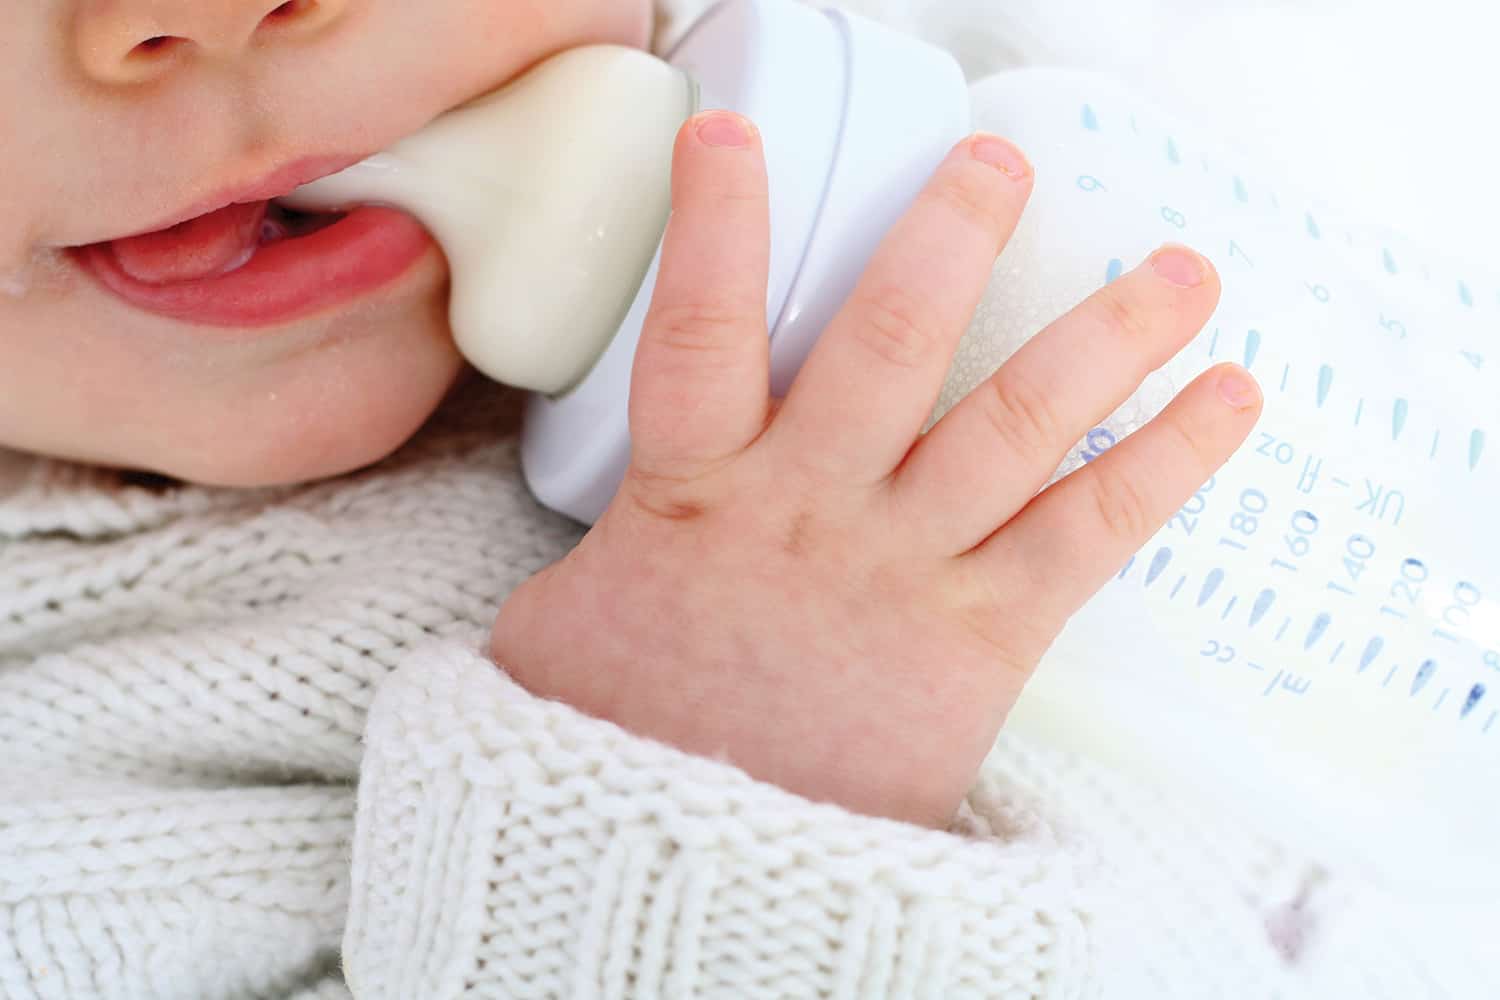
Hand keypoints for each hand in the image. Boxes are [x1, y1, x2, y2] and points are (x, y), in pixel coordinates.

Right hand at [490, 111, 1261, 826]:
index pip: (697, 327)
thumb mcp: (561, 630)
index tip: (732, 134)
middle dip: (950, 236)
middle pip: (891, 341)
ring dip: (1107, 334)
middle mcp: (810, 514)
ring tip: (1181, 268)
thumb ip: (605, 551)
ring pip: (1014, 423)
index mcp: (695, 497)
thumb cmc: (621, 745)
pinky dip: (1163, 463)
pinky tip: (1227, 401)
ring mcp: (903, 572)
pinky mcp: (979, 642)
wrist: (690, 879)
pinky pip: (1086, 537)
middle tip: (1003, 164)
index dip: (715, 221)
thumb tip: (606, 527)